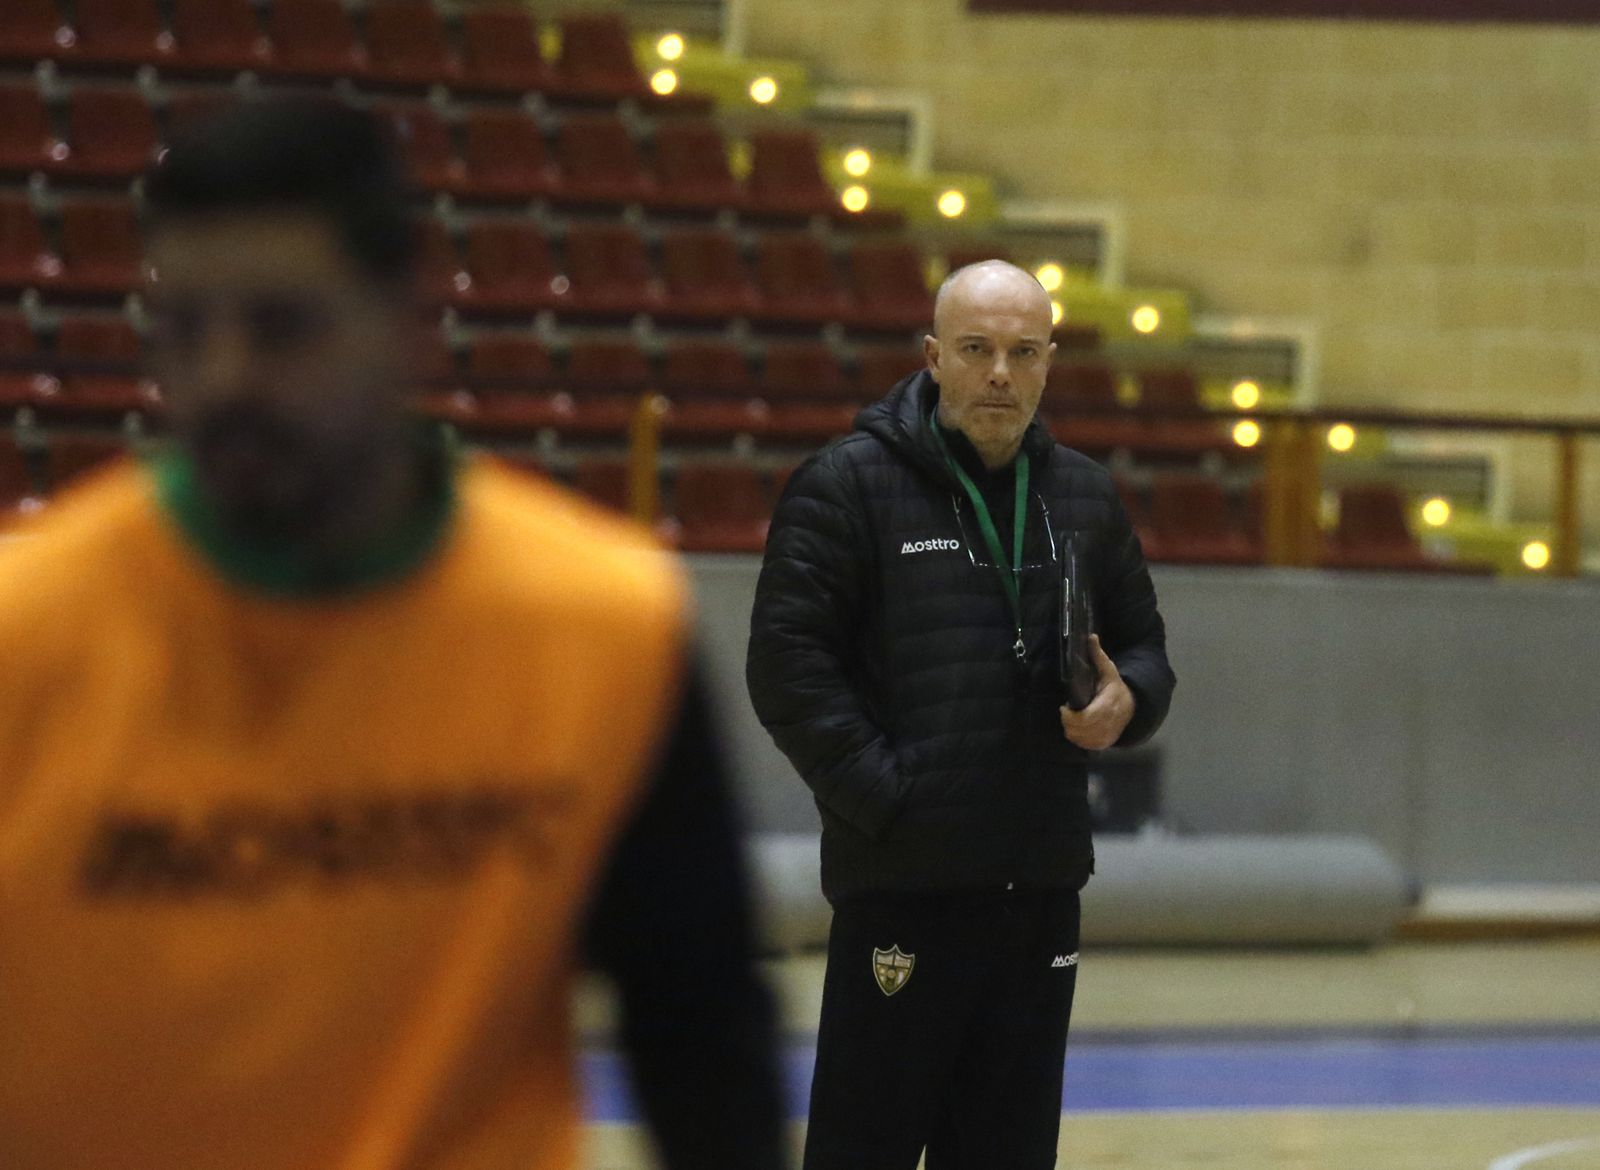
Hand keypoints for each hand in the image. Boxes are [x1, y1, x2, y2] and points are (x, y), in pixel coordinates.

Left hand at [1060, 635, 1134, 750]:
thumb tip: (1091, 636)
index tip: (1064, 707)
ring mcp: (1108, 734)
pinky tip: (1078, 729)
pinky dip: (1079, 740)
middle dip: (1068, 722)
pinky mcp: (1106, 743)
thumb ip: (1097, 655)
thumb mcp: (1108, 670)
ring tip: (1071, 720)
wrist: (1132, 706)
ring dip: (1072, 731)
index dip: (1070, 716)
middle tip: (1066, 713)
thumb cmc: (1115, 687)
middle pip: (1081, 730)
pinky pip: (1086, 746)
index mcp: (1108, 703)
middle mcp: (1109, 721)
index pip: (1086, 717)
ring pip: (1081, 740)